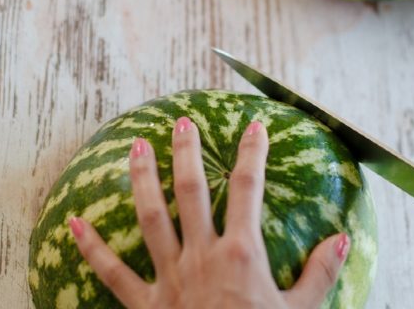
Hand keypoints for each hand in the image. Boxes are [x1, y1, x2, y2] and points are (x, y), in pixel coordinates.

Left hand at [69, 117, 349, 307]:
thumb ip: (320, 274)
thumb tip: (341, 239)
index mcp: (242, 255)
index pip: (249, 191)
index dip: (252, 155)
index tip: (254, 127)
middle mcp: (202, 257)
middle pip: (193, 194)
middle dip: (188, 154)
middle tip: (181, 123)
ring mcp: (169, 279)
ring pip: (151, 219)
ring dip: (142, 181)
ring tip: (136, 148)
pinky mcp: (144, 305)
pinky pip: (113, 273)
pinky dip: (91, 248)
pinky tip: (73, 222)